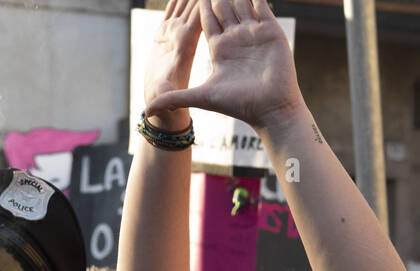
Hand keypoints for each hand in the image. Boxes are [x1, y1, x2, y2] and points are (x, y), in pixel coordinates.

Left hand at [148, 0, 302, 131]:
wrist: (270, 110)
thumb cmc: (239, 105)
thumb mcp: (202, 97)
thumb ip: (175, 99)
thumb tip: (148, 110)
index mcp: (218, 48)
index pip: (205, 19)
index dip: (198, 4)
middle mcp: (235, 38)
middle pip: (222, 7)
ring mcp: (254, 33)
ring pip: (241, 3)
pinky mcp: (271, 31)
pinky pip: (262, 5)